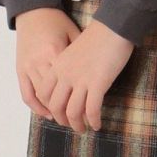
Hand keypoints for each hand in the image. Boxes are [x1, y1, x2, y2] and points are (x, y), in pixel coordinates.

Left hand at [15, 7, 135, 131]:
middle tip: (71, 124)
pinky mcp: (98, 84)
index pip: (43, 94)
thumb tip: (70, 86)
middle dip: (62, 120)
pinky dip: (94, 120)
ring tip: (84, 129)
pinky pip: (92, 110)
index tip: (58, 113)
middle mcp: (65, 75)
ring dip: (77, 125)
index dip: (49, 108)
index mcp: (58, 66)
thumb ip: (67, 67)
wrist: (113, 27)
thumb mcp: (73, 51)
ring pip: (73, 112)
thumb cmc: (97, 38)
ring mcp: (81, 80)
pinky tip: (97, 124)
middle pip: (56, 107)